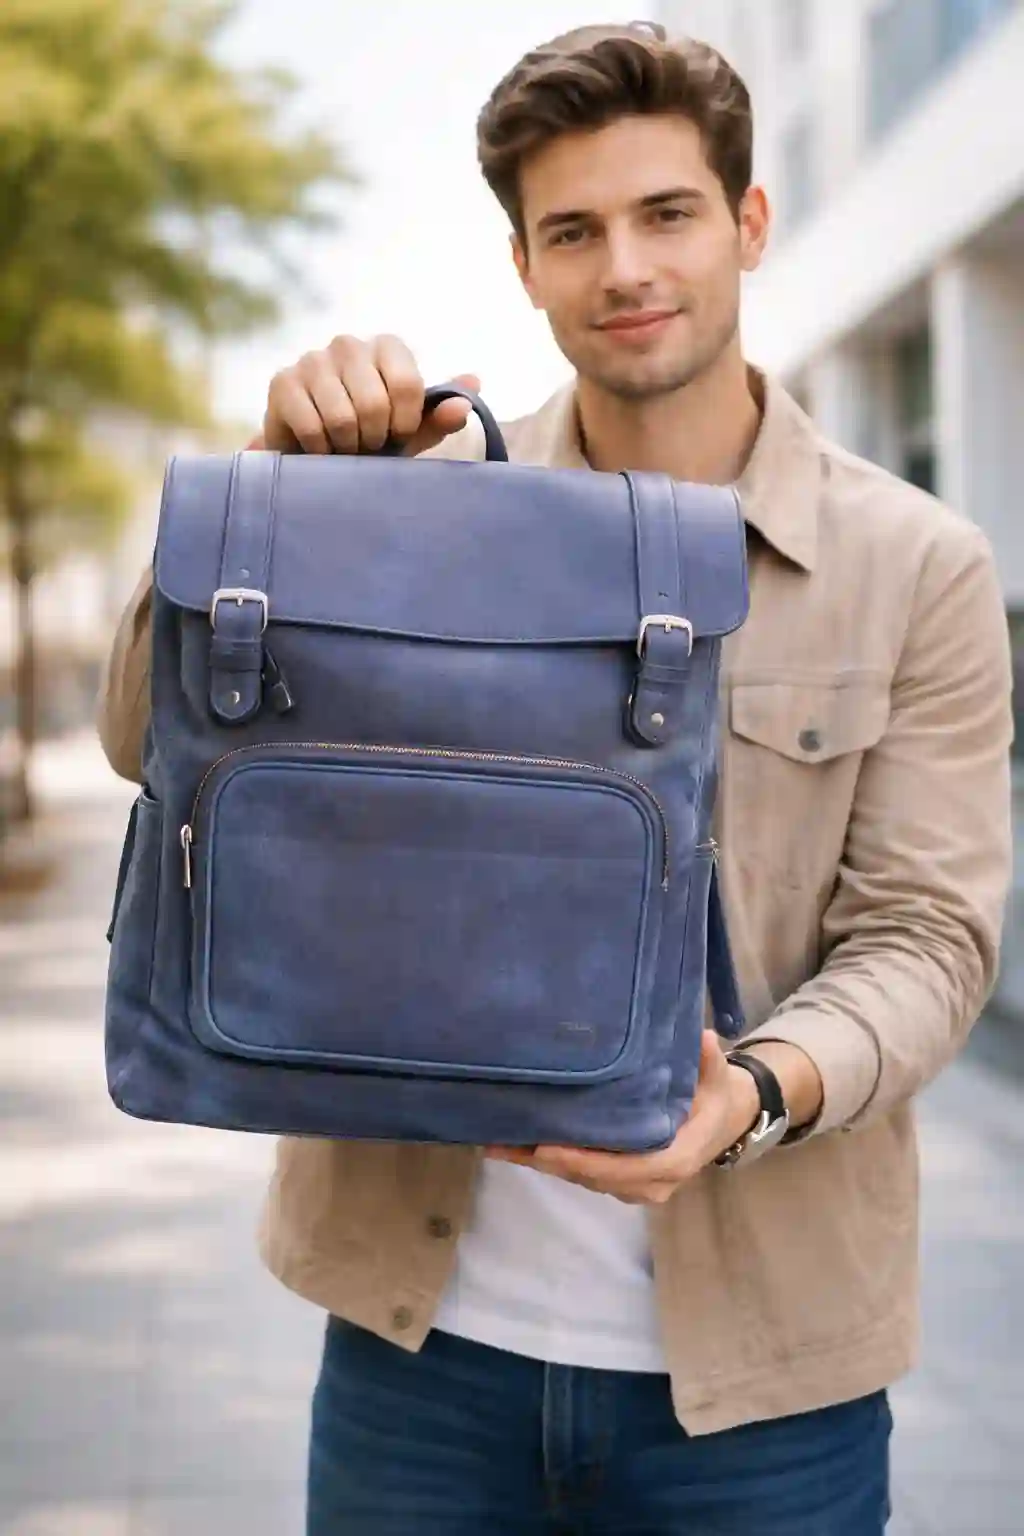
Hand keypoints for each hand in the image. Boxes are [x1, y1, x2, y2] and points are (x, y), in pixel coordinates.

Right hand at [261, 333, 479, 456]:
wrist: (317, 453)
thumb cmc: (371, 436)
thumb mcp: (411, 431)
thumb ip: (440, 414)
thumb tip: (473, 387)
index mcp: (387, 346)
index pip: (408, 385)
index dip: (405, 423)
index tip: (398, 436)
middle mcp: (348, 344)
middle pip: (374, 404)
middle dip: (374, 439)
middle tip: (368, 446)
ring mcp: (312, 359)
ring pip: (342, 419)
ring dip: (347, 447)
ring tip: (345, 446)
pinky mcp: (282, 383)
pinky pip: (312, 428)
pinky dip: (321, 451)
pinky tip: (320, 448)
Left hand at [486, 1032, 760, 1205]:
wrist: (725, 1123)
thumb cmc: (717, 1096)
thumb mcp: (717, 1076)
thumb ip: (708, 1061)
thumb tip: (702, 1039)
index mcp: (675, 1160)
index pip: (624, 1168)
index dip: (584, 1161)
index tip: (547, 1149)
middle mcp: (652, 1182)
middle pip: (594, 1176)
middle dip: (550, 1161)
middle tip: (506, 1142)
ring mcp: (634, 1186)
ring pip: (582, 1178)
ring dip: (542, 1163)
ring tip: (499, 1143)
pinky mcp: (620, 1181)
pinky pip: (583, 1174)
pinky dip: (550, 1161)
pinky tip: (514, 1147)